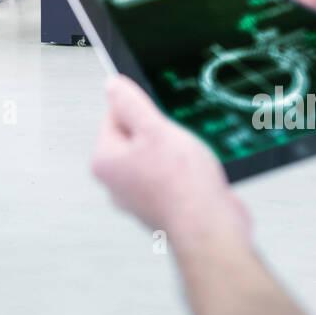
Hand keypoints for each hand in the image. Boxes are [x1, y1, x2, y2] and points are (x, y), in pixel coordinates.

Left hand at [92, 76, 249, 236]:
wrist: (210, 229)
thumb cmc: (182, 186)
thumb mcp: (154, 129)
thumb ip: (130, 103)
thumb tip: (112, 86)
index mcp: (105, 161)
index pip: (114, 115)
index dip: (142, 110)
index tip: (160, 119)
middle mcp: (117, 183)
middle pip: (137, 136)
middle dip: (160, 134)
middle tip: (176, 143)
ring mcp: (139, 197)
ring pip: (158, 156)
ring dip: (176, 153)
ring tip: (188, 164)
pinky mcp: (162, 207)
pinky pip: (172, 177)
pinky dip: (185, 174)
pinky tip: (195, 179)